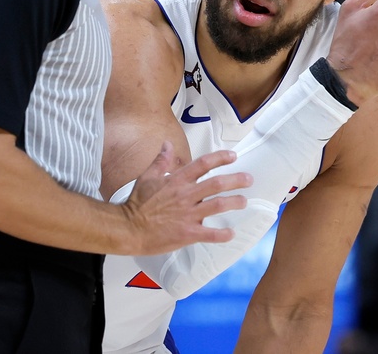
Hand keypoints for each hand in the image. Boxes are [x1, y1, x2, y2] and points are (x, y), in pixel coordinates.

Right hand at [121, 141, 251, 254]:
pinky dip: (223, 234)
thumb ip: (161, 160)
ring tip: (244, 201)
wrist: (128, 228)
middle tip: (249, 179)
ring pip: (218, 205)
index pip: (203, 164)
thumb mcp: (147, 177)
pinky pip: (210, 233)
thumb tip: (167, 144)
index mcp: (177, 180)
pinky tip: (231, 233)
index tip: (233, 156)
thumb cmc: (137, 203)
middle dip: (236, 180)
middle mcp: (185, 195)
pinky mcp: (187, 233)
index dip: (220, 158)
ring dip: (234, 202)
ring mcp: (188, 214)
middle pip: (217, 183)